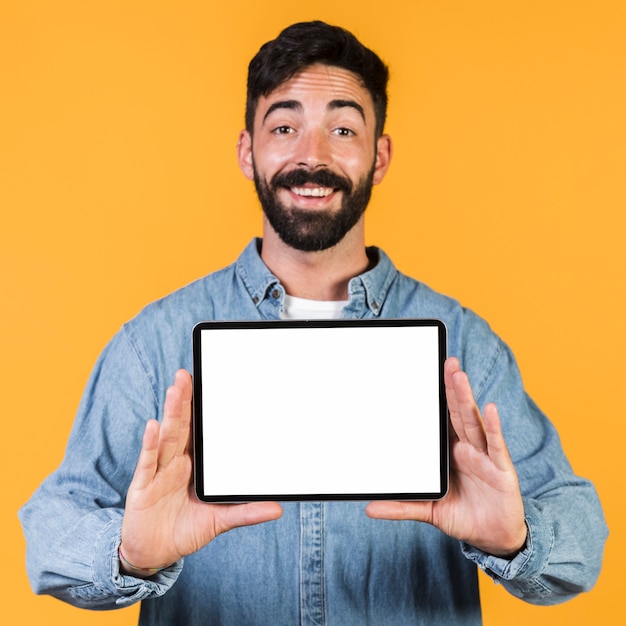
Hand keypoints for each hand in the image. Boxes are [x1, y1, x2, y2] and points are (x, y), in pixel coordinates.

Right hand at [120, 370, 281, 575]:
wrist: (154, 555)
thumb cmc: (185, 530)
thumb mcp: (219, 520)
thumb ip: (245, 512)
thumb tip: (277, 508)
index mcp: (192, 464)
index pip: (198, 432)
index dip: (200, 410)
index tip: (208, 384)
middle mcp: (174, 462)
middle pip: (181, 426)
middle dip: (184, 401)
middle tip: (187, 374)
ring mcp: (158, 472)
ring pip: (166, 438)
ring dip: (171, 413)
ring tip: (176, 389)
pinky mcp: (143, 487)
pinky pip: (147, 463)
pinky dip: (150, 444)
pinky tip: (153, 425)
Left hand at [366, 357, 526, 556]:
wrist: (494, 539)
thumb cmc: (464, 516)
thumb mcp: (429, 510)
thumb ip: (402, 506)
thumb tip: (369, 508)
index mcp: (450, 452)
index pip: (441, 420)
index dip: (435, 398)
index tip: (424, 374)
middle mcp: (468, 448)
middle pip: (458, 412)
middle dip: (451, 387)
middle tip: (445, 361)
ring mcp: (485, 456)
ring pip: (473, 422)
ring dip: (466, 397)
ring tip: (458, 375)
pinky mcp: (501, 470)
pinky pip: (495, 445)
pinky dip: (493, 426)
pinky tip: (490, 408)